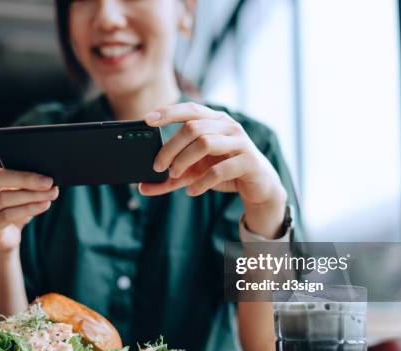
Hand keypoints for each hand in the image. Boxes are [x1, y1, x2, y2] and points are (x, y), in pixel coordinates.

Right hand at [0, 128, 58, 252]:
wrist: (4, 238)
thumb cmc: (12, 207)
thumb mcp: (16, 190)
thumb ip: (23, 179)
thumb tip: (48, 174)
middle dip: (25, 177)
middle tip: (48, 179)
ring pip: (5, 198)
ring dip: (32, 195)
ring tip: (52, 192)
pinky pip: (9, 215)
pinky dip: (30, 208)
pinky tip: (44, 204)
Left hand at [140, 103, 286, 234]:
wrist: (259, 186)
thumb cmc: (224, 172)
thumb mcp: (194, 174)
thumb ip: (170, 178)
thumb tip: (142, 187)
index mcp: (215, 121)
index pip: (190, 109)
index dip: (168, 112)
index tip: (147, 120)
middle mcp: (228, 126)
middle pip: (192, 128)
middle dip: (170, 147)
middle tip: (158, 167)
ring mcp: (240, 142)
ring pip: (205, 142)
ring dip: (184, 160)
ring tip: (174, 176)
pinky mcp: (248, 162)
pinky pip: (220, 169)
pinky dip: (202, 181)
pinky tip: (192, 191)